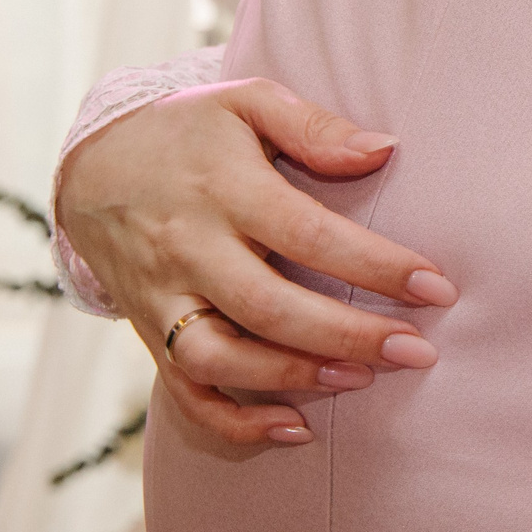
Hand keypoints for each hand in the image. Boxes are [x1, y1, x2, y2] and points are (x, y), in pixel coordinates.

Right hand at [55, 78, 457, 445]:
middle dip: (349, 336)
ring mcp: (163, 297)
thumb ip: (316, 127)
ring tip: (362, 381)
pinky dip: (233, 422)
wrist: (94, 165)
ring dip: (293, 379)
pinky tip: (294, 429)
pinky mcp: (148, 330)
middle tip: (418, 352)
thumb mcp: (249, 102)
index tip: (436, 288)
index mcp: (224, 189)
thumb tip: (385, 150)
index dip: (376, 266)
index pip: (309, 235)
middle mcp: (189, 250)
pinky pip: (183, 391)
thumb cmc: (191, 130)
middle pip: (269, 308)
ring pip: (220, 359)